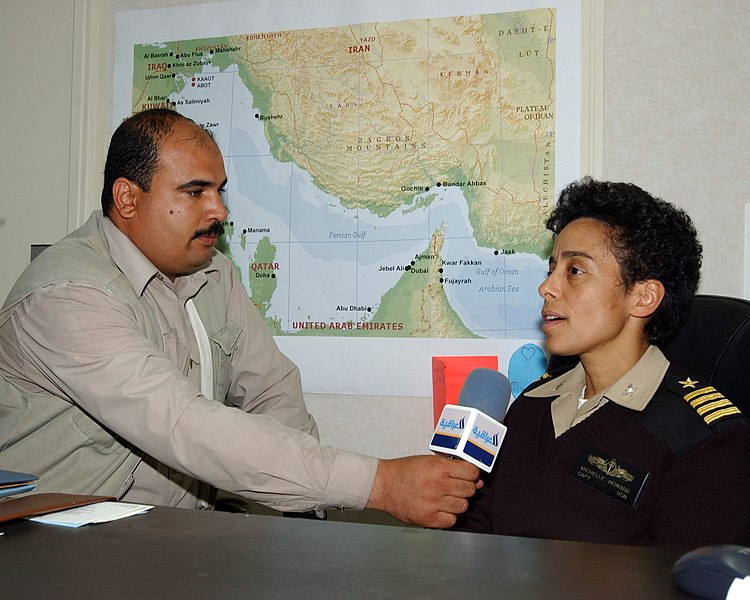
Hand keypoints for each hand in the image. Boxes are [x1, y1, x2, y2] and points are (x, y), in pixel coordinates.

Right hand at [365, 455, 482, 527]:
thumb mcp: (429, 461)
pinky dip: (448, 516)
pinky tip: (440, 508)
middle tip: (454, 487)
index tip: (469, 476)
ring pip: (463, 506)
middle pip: (469, 490)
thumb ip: (453, 468)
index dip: (472, 475)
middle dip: (465, 488)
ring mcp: (433, 503)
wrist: (383, 485)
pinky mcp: (428, 518)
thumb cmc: (404, 472)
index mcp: (438, 467)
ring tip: (445, 498)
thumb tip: (476, 480)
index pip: (471, 472)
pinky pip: (451, 520)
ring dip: (457, 502)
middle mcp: (438, 485)